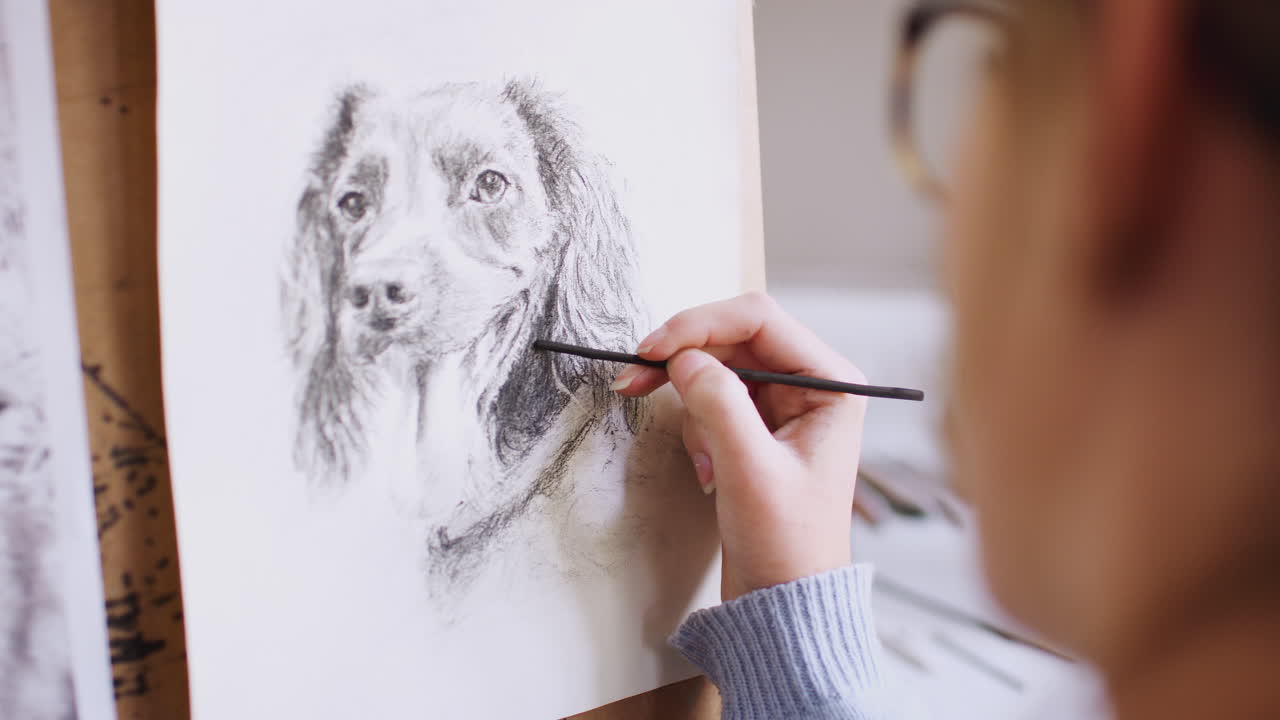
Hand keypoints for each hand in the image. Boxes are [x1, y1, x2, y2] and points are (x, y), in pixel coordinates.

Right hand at [610, 292, 866, 600]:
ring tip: (704, 463)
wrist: (783, 599)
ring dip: (693, 407)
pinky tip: (708, 472)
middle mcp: (812, 385)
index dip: (699, 324)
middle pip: (733, 338)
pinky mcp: (759, 427)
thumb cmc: (787, 543)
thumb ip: (718, 403)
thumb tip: (682, 358)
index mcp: (832, 384)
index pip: (758, 318)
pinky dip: (697, 428)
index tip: (653, 349)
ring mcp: (785, 405)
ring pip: (717, 368)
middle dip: (685, 361)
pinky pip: (713, 400)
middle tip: (634, 379)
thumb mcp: (750, 470)